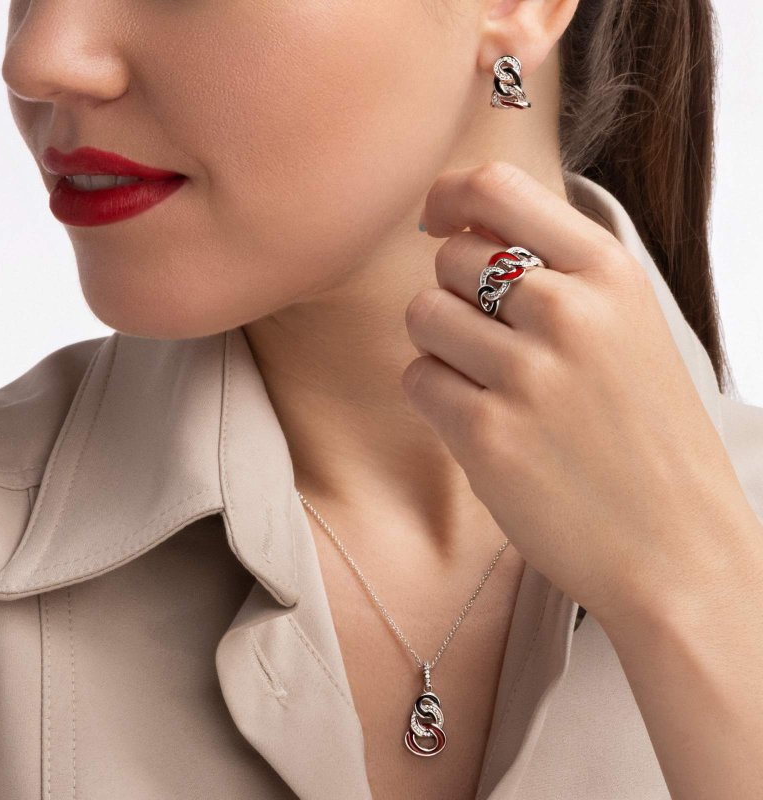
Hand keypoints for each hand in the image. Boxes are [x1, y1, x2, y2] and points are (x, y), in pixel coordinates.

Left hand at [402, 160, 757, 627]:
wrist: (678, 549)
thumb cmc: (646, 437)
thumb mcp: (629, 327)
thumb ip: (558, 273)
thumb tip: (464, 229)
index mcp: (610, 272)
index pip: (495, 186)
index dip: (449, 196)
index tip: (440, 221)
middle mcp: (569, 311)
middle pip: (448, 259)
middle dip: (454, 293)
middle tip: (488, 341)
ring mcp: (526, 374)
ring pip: (422, 315)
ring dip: (441, 346)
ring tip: (487, 383)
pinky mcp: (487, 435)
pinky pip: (417, 378)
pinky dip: (435, 397)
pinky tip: (481, 424)